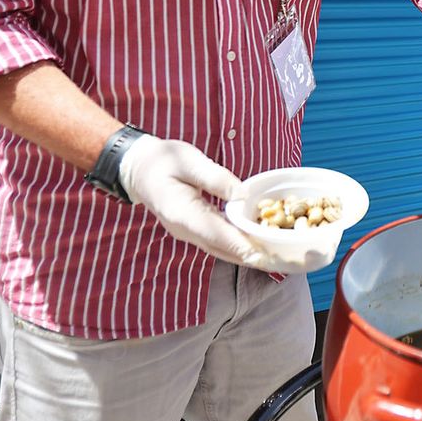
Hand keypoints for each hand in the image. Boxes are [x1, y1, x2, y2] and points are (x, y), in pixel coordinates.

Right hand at [118, 136, 325, 273]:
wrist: (139, 170)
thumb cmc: (163, 160)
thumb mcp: (189, 160)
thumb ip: (215, 178)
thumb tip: (243, 194)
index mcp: (181, 212)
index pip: (216, 233)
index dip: (241, 244)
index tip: (263, 254)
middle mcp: (185, 230)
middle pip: (223, 249)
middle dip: (252, 256)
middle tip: (282, 260)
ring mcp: (189, 234)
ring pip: (223, 251)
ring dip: (249, 256)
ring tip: (277, 259)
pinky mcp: (195, 231)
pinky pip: (220, 243)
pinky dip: (240, 247)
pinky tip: (260, 246)